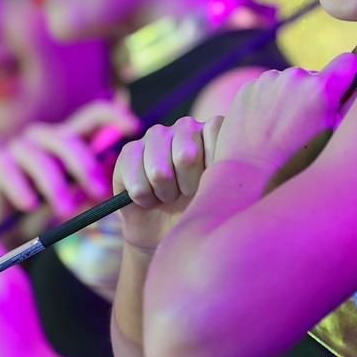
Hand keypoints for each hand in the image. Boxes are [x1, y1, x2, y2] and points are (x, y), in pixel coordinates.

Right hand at [0, 99, 139, 231]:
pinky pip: (11, 172)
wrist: (8, 230)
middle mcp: (45, 137)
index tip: (135, 128)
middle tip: (99, 193)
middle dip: (86, 166)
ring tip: (65, 212)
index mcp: (69, 139)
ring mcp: (20, 147)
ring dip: (56, 186)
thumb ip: (97, 180)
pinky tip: (31, 206)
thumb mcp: (78, 196)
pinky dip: (23, 190)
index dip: (115, 115)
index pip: (94, 115)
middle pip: (68, 139)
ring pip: (41, 158)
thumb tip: (122, 170)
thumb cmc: (48, 208)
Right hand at [112, 116, 223, 251]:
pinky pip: (136, 180)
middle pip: (186, 156)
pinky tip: (149, 196)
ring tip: (169, 195)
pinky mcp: (130, 149)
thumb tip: (220, 165)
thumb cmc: (201, 208)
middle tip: (187, 192)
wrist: (170, 229)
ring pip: (159, 172)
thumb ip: (226, 170)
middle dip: (187, 186)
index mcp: (213, 131)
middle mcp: (186, 127)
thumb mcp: (221, 192)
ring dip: (164, 193)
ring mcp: (157, 134)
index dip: (213, 165)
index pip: (215, 130)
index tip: (213, 181)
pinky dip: (143, 197)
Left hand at [211, 54, 356, 182]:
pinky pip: (266, 88)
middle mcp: (294, 77)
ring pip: (289, 82)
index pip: (347, 62)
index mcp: (321, 89)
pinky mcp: (248, 87)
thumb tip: (356, 92)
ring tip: (282, 129)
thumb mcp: (333, 140)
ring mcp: (268, 80)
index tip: (343, 89)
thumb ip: (347, 110)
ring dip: (289, 97)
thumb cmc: (295, 165)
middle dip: (313, 95)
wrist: (248, 176)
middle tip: (305, 125)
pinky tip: (264, 127)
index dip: (348, 76)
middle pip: (315, 77)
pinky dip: (268, 102)